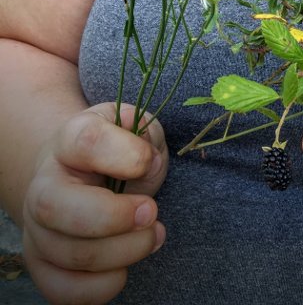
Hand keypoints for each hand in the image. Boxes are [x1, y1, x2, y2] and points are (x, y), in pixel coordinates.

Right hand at [22, 103, 168, 304]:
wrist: (79, 176)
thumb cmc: (116, 152)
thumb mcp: (136, 128)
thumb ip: (146, 134)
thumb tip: (149, 162)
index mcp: (68, 141)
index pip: (86, 141)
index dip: (124, 154)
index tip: (148, 162)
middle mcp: (43, 185)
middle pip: (57, 207)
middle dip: (115, 217)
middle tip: (151, 211)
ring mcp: (37, 229)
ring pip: (72, 254)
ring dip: (125, 251)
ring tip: (152, 235)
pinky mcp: (42, 266)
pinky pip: (66, 291)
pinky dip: (105, 285)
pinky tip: (125, 264)